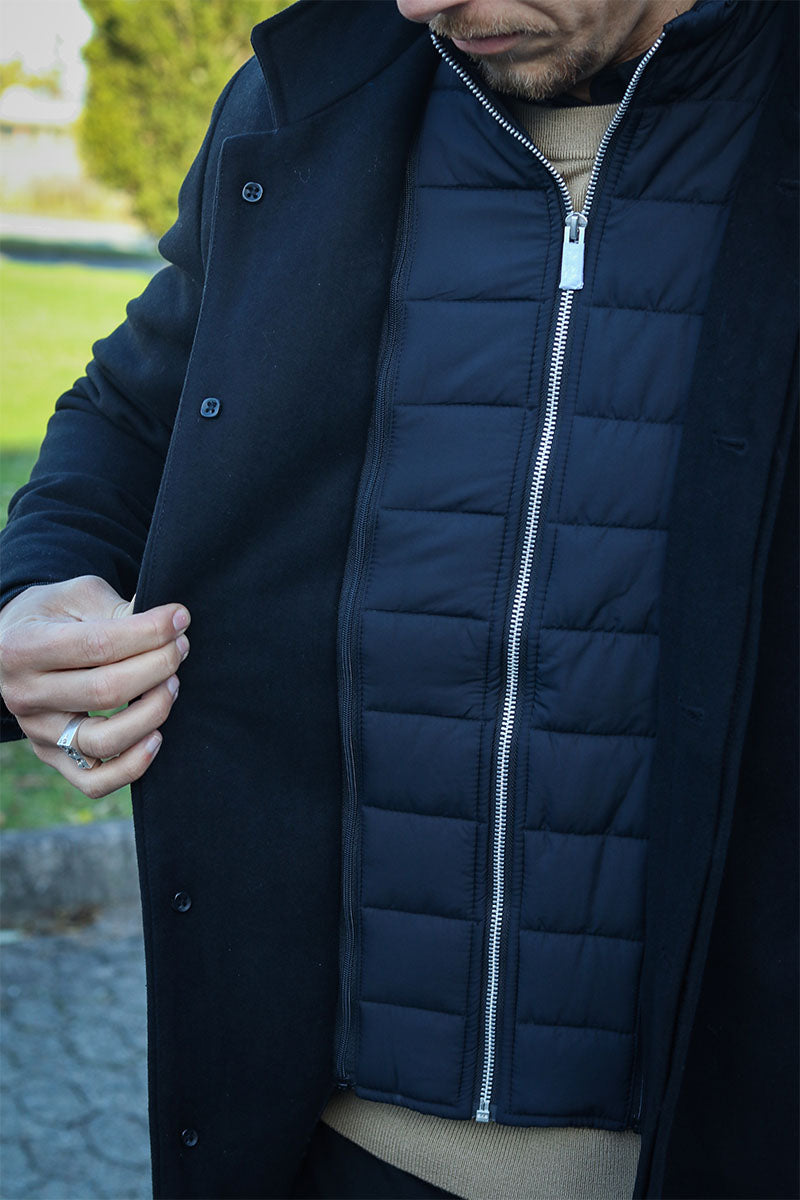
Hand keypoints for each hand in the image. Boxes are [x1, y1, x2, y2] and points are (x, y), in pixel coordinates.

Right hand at [0, 576, 189, 798]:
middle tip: (181, 648)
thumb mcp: (77, 596)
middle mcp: (24, 694)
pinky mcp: (51, 757)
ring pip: (103, 741)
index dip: (149, 632)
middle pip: (106, 691)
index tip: (180, 619)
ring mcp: (37, 732)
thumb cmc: (53, 615)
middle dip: (158, 667)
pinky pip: (95, 781)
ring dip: (152, 713)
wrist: (13, 645)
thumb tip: (169, 627)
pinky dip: (132, 767)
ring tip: (172, 685)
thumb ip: (116, 610)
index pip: (98, 645)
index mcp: (24, 646)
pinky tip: (156, 738)